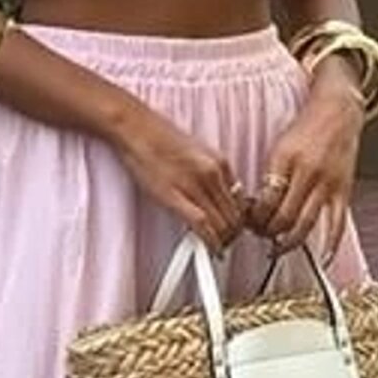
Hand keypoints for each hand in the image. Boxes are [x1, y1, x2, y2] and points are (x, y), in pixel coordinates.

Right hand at [114, 104, 247, 248]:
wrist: (135, 127)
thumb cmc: (158, 138)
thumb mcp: (195, 153)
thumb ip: (209, 174)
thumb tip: (215, 198)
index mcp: (220, 163)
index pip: (242, 201)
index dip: (239, 221)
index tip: (234, 229)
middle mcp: (213, 174)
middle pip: (235, 216)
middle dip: (233, 235)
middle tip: (225, 244)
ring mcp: (196, 185)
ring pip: (223, 224)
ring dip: (223, 241)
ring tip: (216, 248)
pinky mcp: (175, 195)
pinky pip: (202, 226)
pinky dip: (210, 242)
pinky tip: (210, 250)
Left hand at [248, 63, 364, 253]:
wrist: (337, 112)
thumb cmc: (306, 129)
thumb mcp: (279, 148)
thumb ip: (270, 177)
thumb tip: (256, 208)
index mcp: (285, 161)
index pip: (265, 200)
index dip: (254, 217)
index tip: (249, 222)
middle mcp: (307, 173)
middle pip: (283, 217)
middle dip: (268, 232)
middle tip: (261, 235)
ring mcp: (327, 184)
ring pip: (306, 225)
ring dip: (289, 242)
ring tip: (278, 248)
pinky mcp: (344, 191)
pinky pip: (338, 224)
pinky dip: (330, 245)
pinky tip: (323, 259)